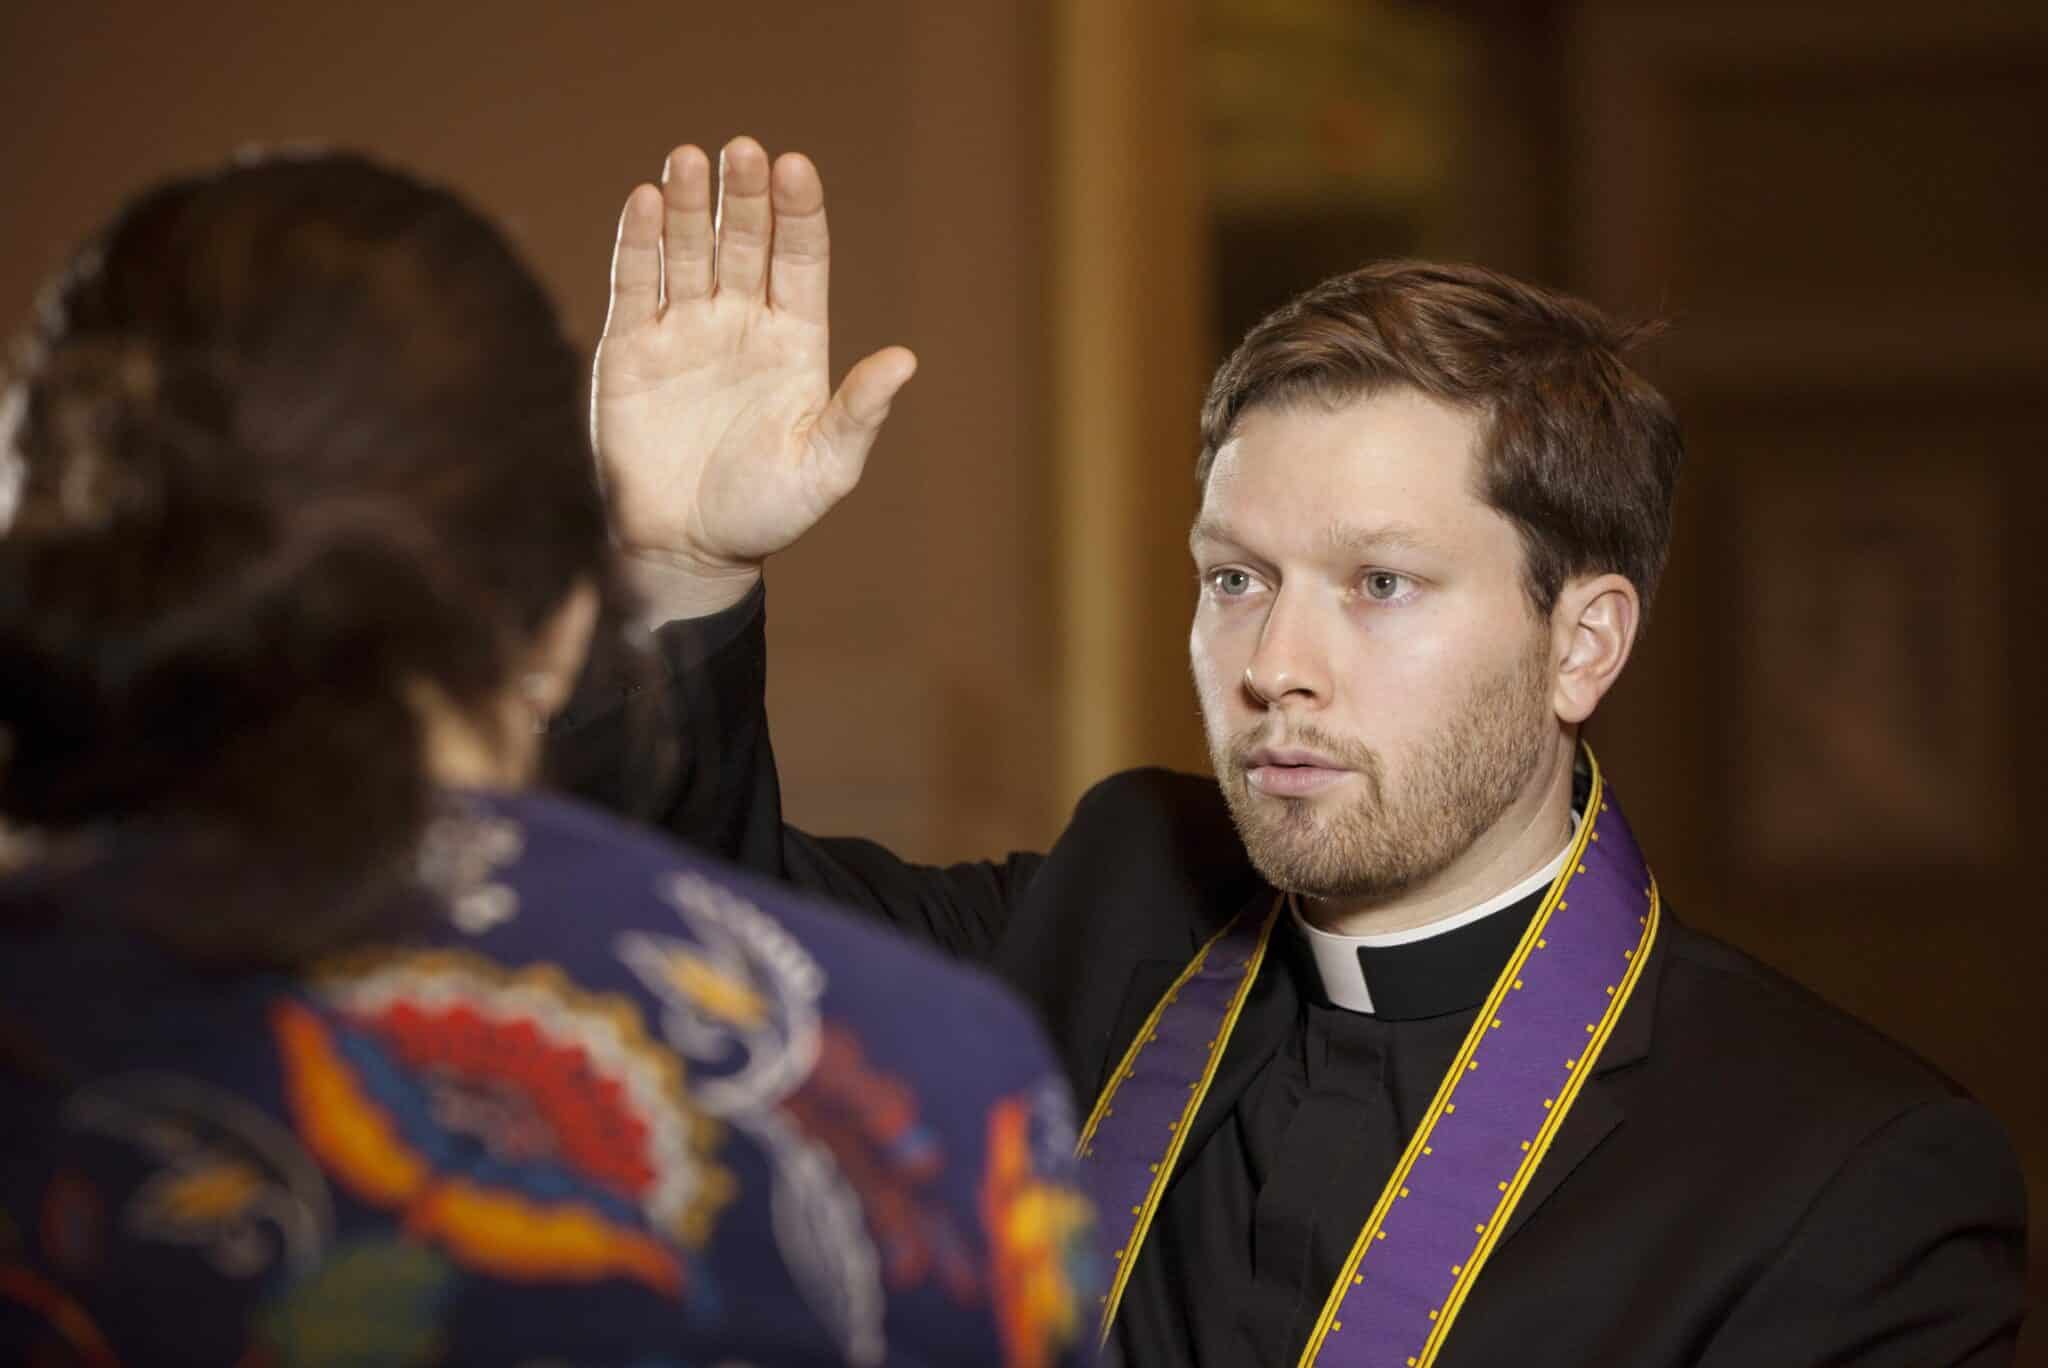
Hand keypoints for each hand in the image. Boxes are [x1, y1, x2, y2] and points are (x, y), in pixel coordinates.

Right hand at [592, 136, 915, 614]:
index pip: (800, 259)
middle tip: (743, 149)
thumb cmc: (765, 512)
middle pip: (745, 241)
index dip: (798, 213)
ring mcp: (685, 330)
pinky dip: (637, 241)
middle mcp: (741, 323)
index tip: (796, 168)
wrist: (687, 550)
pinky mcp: (632, 347)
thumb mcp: (824, 468)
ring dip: (687, 204)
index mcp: (795, 342)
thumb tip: (906, 360)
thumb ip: (859, 412)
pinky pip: (636, 282)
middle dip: (744, 196)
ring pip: (688, 250)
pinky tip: (643, 199)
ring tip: (689, 159)